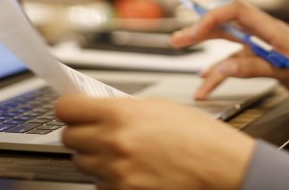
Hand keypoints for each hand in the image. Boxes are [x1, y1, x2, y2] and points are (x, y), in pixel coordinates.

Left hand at [56, 95, 253, 189]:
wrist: (221, 168)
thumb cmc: (199, 137)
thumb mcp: (160, 107)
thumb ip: (124, 108)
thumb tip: (101, 109)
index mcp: (121, 115)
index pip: (67, 109)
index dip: (69, 107)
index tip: (72, 108)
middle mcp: (114, 145)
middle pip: (69, 138)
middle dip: (80, 133)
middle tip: (97, 130)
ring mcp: (117, 174)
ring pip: (83, 164)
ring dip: (95, 157)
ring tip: (121, 152)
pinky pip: (100, 185)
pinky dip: (110, 179)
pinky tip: (131, 170)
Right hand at [170, 0, 288, 115]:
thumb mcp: (286, 70)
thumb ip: (254, 66)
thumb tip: (223, 67)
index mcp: (271, 28)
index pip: (236, 11)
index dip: (214, 16)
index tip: (195, 30)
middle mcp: (264, 34)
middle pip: (226, 26)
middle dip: (201, 31)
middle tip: (177, 40)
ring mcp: (262, 48)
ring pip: (228, 47)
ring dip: (207, 56)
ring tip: (187, 63)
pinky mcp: (263, 62)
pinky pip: (235, 64)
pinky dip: (220, 73)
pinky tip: (208, 80)